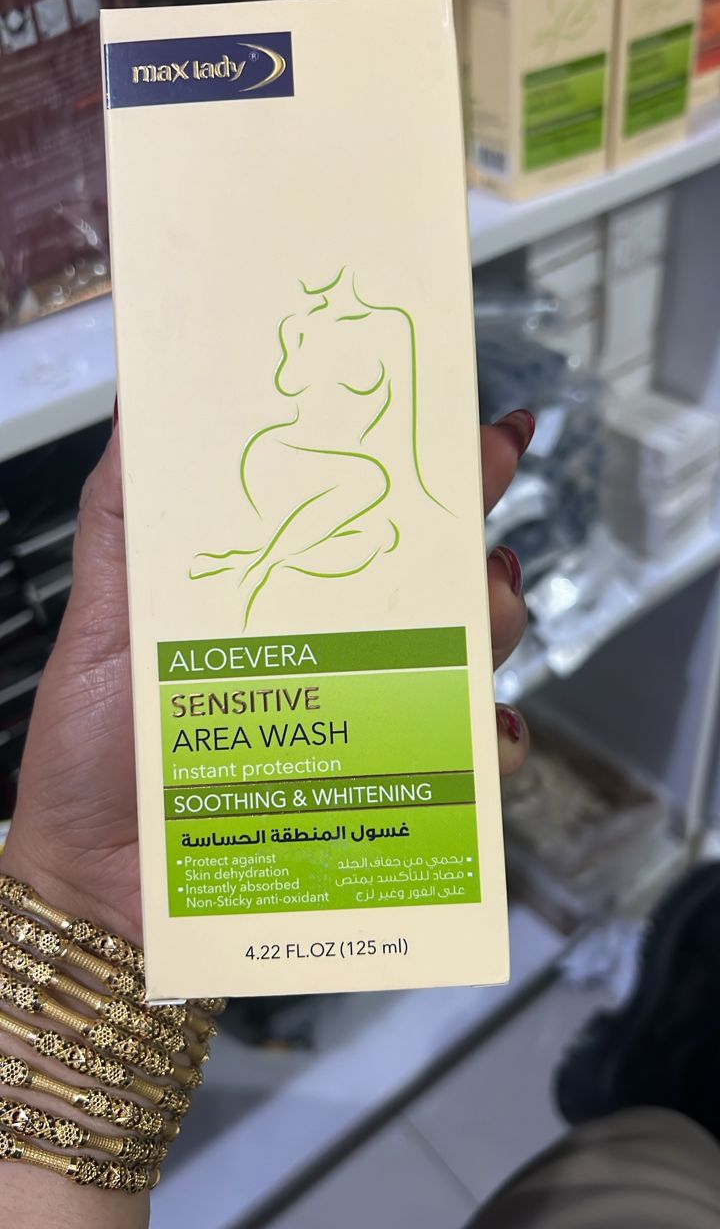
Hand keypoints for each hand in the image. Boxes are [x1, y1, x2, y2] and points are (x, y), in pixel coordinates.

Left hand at [1, 413, 530, 934]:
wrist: (100, 877)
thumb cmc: (95, 746)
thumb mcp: (102, 608)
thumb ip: (125, 508)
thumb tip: (147, 395)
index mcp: (280, 590)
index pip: (364, 510)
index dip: (422, 462)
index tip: (466, 426)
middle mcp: (337, 645)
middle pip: (436, 573)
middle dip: (476, 527)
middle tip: (482, 498)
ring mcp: (367, 717)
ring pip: (469, 653)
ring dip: (492, 619)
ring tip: (475, 606)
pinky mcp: (385, 789)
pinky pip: (472, 767)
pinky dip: (497, 746)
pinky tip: (484, 733)